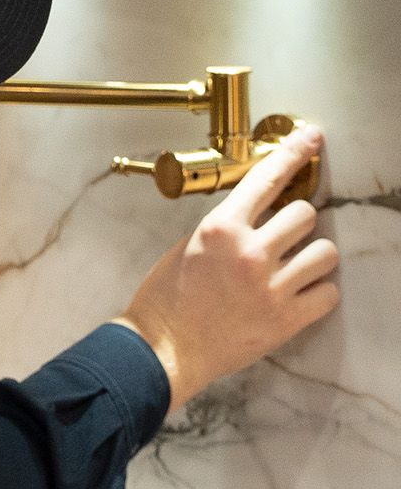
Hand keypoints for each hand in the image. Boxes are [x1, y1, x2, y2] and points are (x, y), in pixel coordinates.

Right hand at [114, 125, 338, 412]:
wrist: (161, 349)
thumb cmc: (166, 300)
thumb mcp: (189, 246)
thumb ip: (228, 228)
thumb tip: (261, 216)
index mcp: (221, 228)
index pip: (268, 178)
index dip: (294, 152)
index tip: (311, 139)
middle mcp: (249, 252)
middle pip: (306, 214)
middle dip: (298, 223)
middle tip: (284, 239)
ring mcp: (270, 287)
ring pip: (326, 252)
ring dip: (313, 257)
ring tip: (294, 268)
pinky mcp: (285, 320)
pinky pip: (328, 293)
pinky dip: (319, 292)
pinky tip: (299, 295)